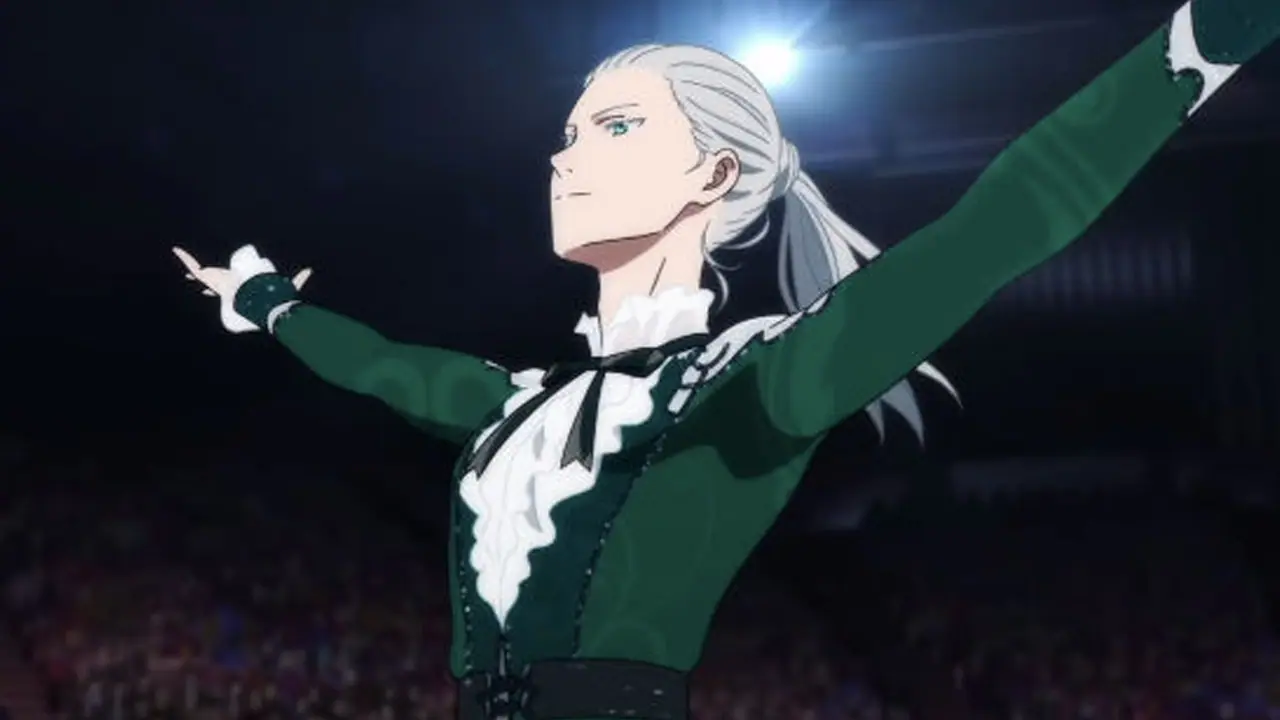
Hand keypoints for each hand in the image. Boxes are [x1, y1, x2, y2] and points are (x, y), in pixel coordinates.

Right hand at [172, 244, 311, 332]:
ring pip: (202, 273)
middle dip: (207, 277)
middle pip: (214, 280)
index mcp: (242, 288)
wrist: (256, 302)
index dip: (225, 284)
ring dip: (193, 266)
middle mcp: (228, 286)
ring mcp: (218, 282)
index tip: (221, 283)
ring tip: (181, 258)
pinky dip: (185, 258)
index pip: (231, 286)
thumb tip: (310, 270)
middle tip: (198, 276)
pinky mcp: (211, 278)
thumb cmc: (269, 298)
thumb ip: (299, 280)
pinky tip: (176, 250)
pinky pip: (194, 267)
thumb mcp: (287, 285)